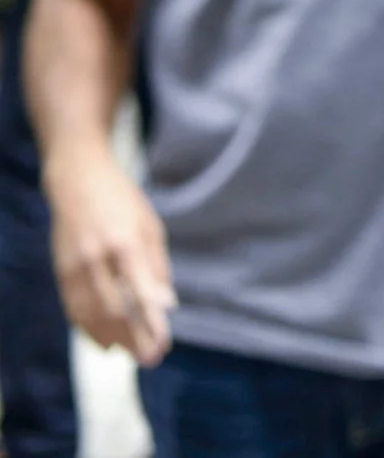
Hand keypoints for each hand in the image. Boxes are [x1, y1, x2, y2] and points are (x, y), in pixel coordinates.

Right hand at [45, 151, 173, 364]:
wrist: (78, 182)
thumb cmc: (123, 202)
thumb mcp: (150, 226)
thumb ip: (157, 267)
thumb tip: (166, 305)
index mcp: (125, 244)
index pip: (139, 293)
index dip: (151, 323)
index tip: (164, 344)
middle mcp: (96, 258)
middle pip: (113, 311)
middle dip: (132, 339)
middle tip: (151, 359)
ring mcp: (74, 266)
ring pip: (90, 315)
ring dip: (111, 340)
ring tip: (131, 355)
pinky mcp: (61, 271)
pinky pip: (74, 309)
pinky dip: (89, 330)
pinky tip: (104, 343)